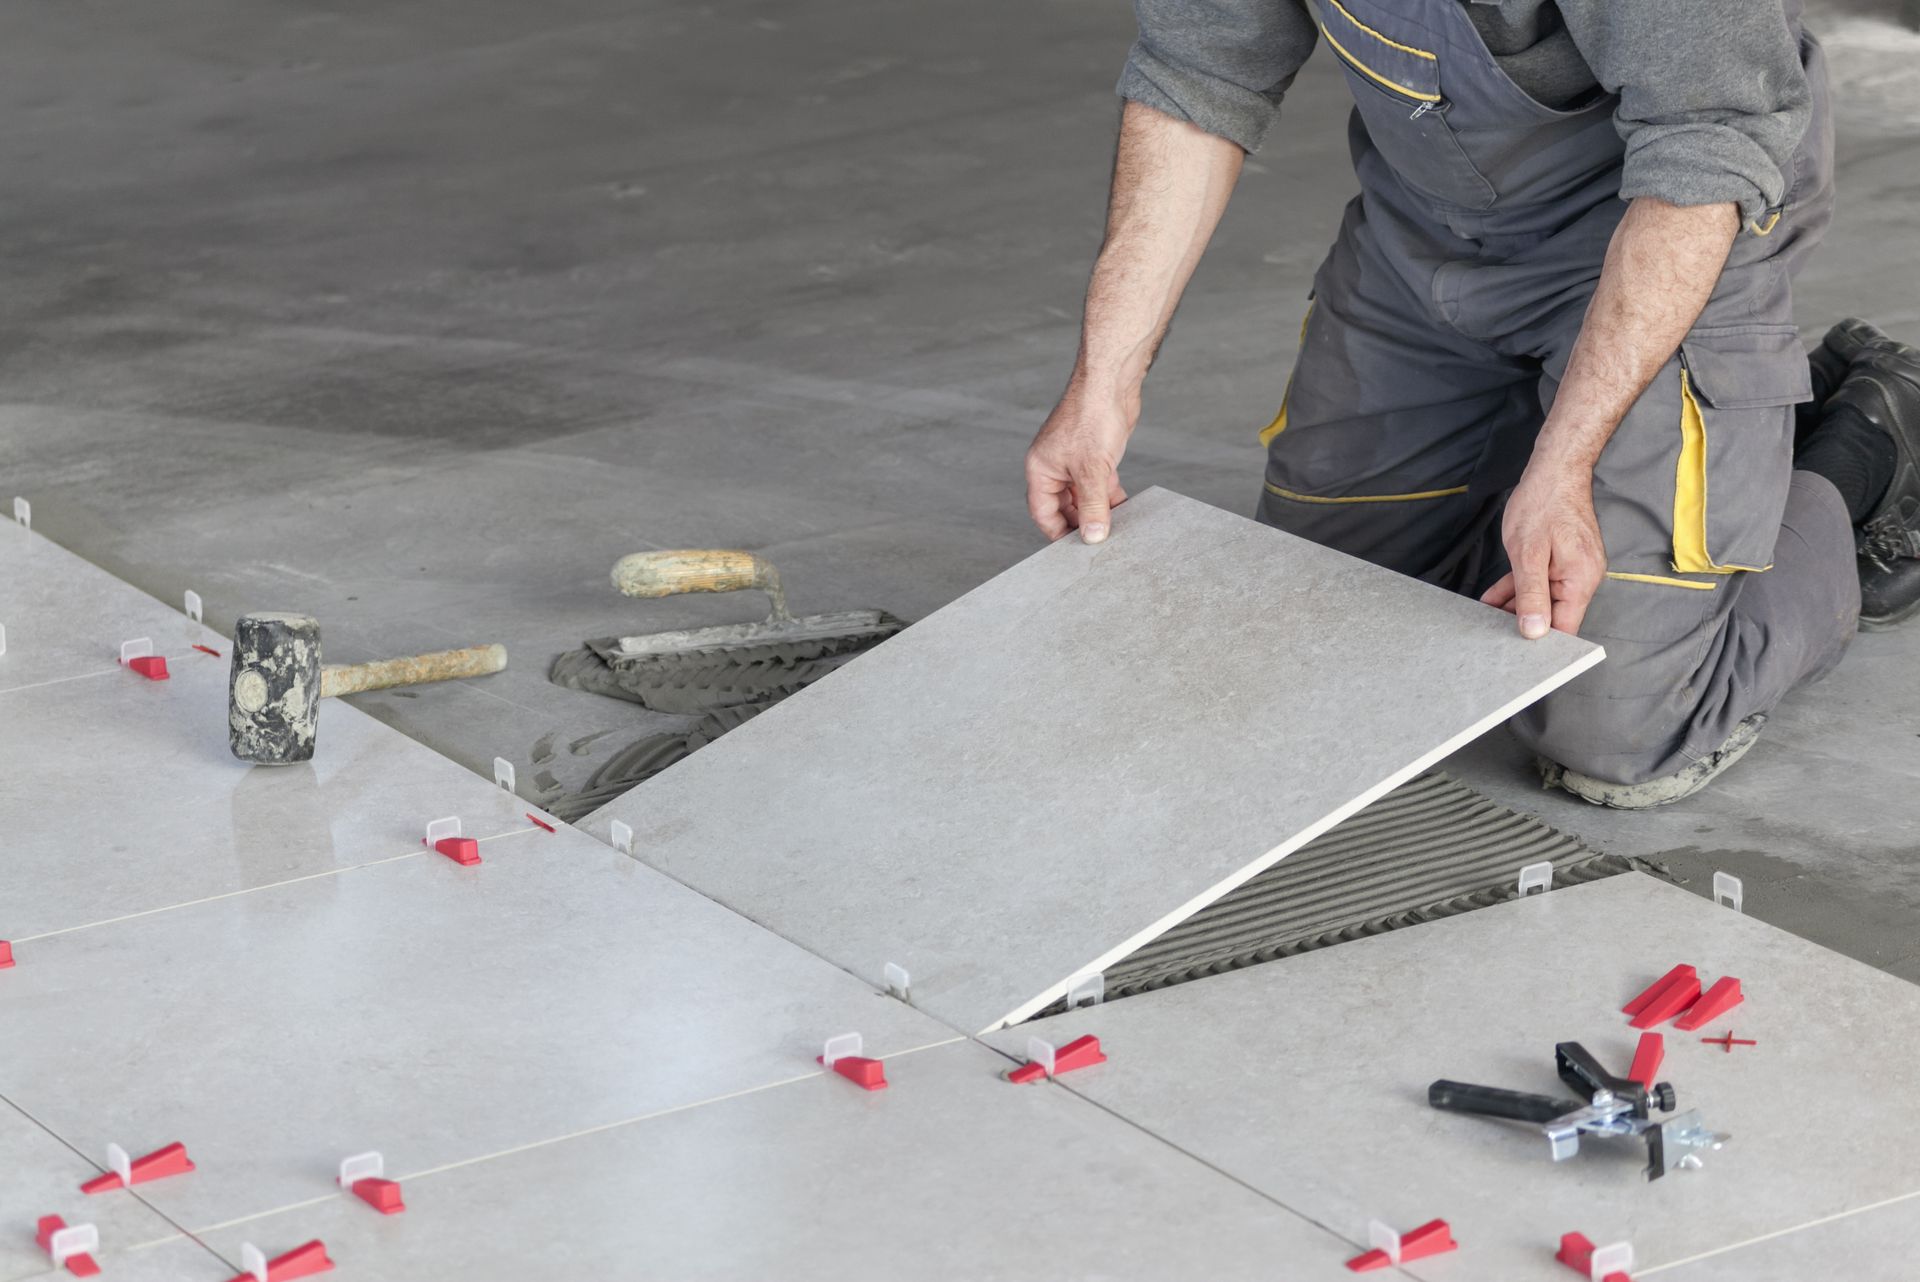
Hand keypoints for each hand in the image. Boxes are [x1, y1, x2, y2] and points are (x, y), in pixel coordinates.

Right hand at [1025, 380, 1132, 542]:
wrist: (1111, 383)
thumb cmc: (1091, 416)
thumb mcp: (1092, 470)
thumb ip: (1092, 506)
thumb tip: (1092, 537)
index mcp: (1040, 469)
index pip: (1042, 512)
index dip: (1058, 533)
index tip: (1075, 551)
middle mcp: (1054, 467)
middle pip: (1063, 508)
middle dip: (1081, 523)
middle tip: (1099, 541)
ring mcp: (1075, 462)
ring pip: (1084, 497)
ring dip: (1098, 512)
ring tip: (1115, 529)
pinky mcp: (1096, 457)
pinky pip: (1099, 486)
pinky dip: (1110, 498)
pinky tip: (1125, 509)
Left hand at [1480, 454, 1605, 638]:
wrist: (1554, 470)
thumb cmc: (1543, 504)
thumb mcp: (1528, 554)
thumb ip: (1531, 594)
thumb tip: (1535, 631)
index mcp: (1581, 580)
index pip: (1566, 627)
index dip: (1543, 644)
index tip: (1517, 655)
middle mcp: (1582, 578)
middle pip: (1553, 615)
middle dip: (1523, 625)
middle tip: (1491, 635)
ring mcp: (1572, 569)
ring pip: (1541, 599)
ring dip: (1514, 607)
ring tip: (1485, 617)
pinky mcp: (1560, 560)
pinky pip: (1537, 582)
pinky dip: (1516, 589)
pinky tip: (1492, 599)